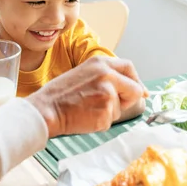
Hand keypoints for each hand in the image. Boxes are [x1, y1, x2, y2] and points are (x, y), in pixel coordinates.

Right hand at [26, 56, 147, 137]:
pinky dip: (100, 122)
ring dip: (108, 113)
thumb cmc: (60, 94)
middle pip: (134, 90)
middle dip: (126, 100)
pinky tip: (85, 116)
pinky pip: (111, 121)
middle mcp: (107, 75)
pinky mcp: (106, 112)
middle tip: (107, 106)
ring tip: (86, 109)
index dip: (136, 81)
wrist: (46, 109)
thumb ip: (105, 76)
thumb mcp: (83, 73)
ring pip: (121, 108)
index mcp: (100, 62)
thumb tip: (134, 89)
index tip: (140, 91)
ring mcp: (108, 93)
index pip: (129, 67)